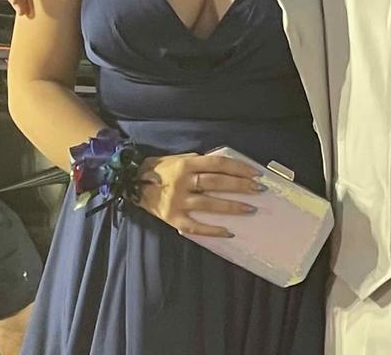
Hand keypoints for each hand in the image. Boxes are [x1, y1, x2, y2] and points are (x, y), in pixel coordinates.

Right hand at [136, 153, 264, 237]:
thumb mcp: (179, 159)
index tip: (255, 173)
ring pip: (209, 204)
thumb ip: (199, 163)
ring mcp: (177, 202)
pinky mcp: (172, 218)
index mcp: (186, 165)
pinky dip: (213, 230)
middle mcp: (182, 182)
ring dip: (232, 206)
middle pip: (217, 183)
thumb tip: (225, 168)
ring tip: (250, 209)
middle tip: (259, 190)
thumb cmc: (160, 169)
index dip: (238, 168)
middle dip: (241, 186)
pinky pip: (195, 226)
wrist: (132, 184)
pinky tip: (228, 232)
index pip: (218, 164)